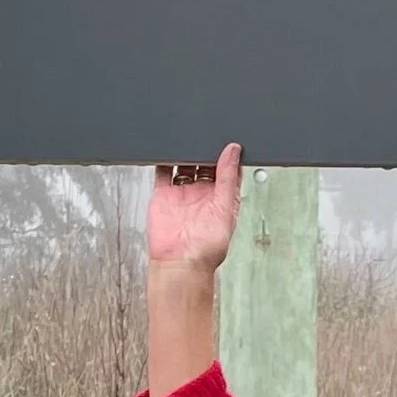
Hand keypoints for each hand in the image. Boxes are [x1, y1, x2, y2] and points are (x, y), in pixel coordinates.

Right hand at [149, 142, 242, 271]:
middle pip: (204, 162)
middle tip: (206, 133)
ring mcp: (182, 193)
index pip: (227, 169)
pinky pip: (163, 170)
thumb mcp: (226, 209)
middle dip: (205, 148)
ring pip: (184, 163)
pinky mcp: (164, 193)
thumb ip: (228, 178)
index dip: (227, 154)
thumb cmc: (207, 249)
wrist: (180, 263)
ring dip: (186, 151)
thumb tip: (233, 152)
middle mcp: (202, 194)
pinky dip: (164, 157)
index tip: (229, 139)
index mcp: (222, 198)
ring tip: (188, 137)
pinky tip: (167, 148)